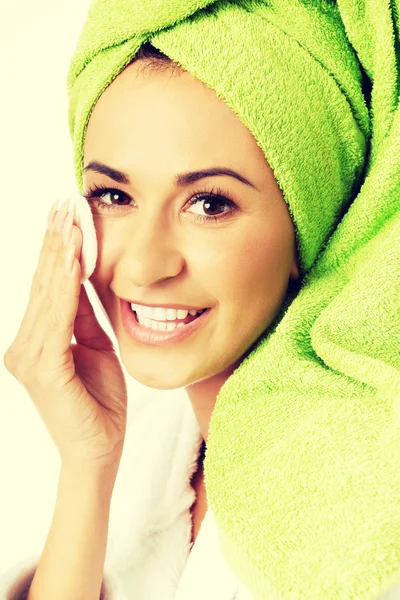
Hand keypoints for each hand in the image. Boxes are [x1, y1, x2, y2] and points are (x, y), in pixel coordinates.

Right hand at [4, 199, 127, 472]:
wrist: (99, 450)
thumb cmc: (99, 402)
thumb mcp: (96, 347)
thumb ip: (84, 315)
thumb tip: (85, 277)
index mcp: (38, 340)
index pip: (48, 286)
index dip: (58, 250)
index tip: (66, 216)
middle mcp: (25, 345)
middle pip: (43, 283)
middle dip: (56, 242)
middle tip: (63, 204)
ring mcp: (30, 357)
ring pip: (48, 295)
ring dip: (60, 254)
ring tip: (68, 220)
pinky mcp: (44, 369)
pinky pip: (58, 319)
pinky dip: (66, 286)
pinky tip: (74, 259)